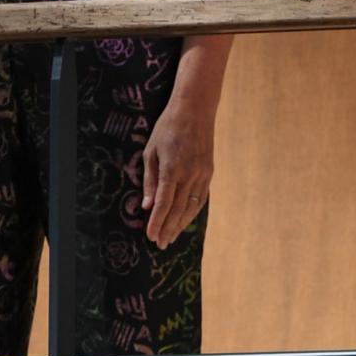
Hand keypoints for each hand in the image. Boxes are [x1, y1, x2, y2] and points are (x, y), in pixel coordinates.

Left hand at [139, 98, 214, 249]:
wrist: (195, 110)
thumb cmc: (167, 128)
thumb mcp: (151, 151)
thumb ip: (149, 180)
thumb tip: (146, 205)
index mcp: (171, 169)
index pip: (163, 203)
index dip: (156, 222)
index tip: (150, 236)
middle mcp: (189, 175)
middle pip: (177, 210)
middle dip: (167, 229)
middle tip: (160, 244)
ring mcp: (201, 175)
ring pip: (191, 207)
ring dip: (180, 225)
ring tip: (171, 238)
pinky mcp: (209, 173)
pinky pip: (200, 199)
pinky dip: (192, 213)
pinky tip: (185, 221)